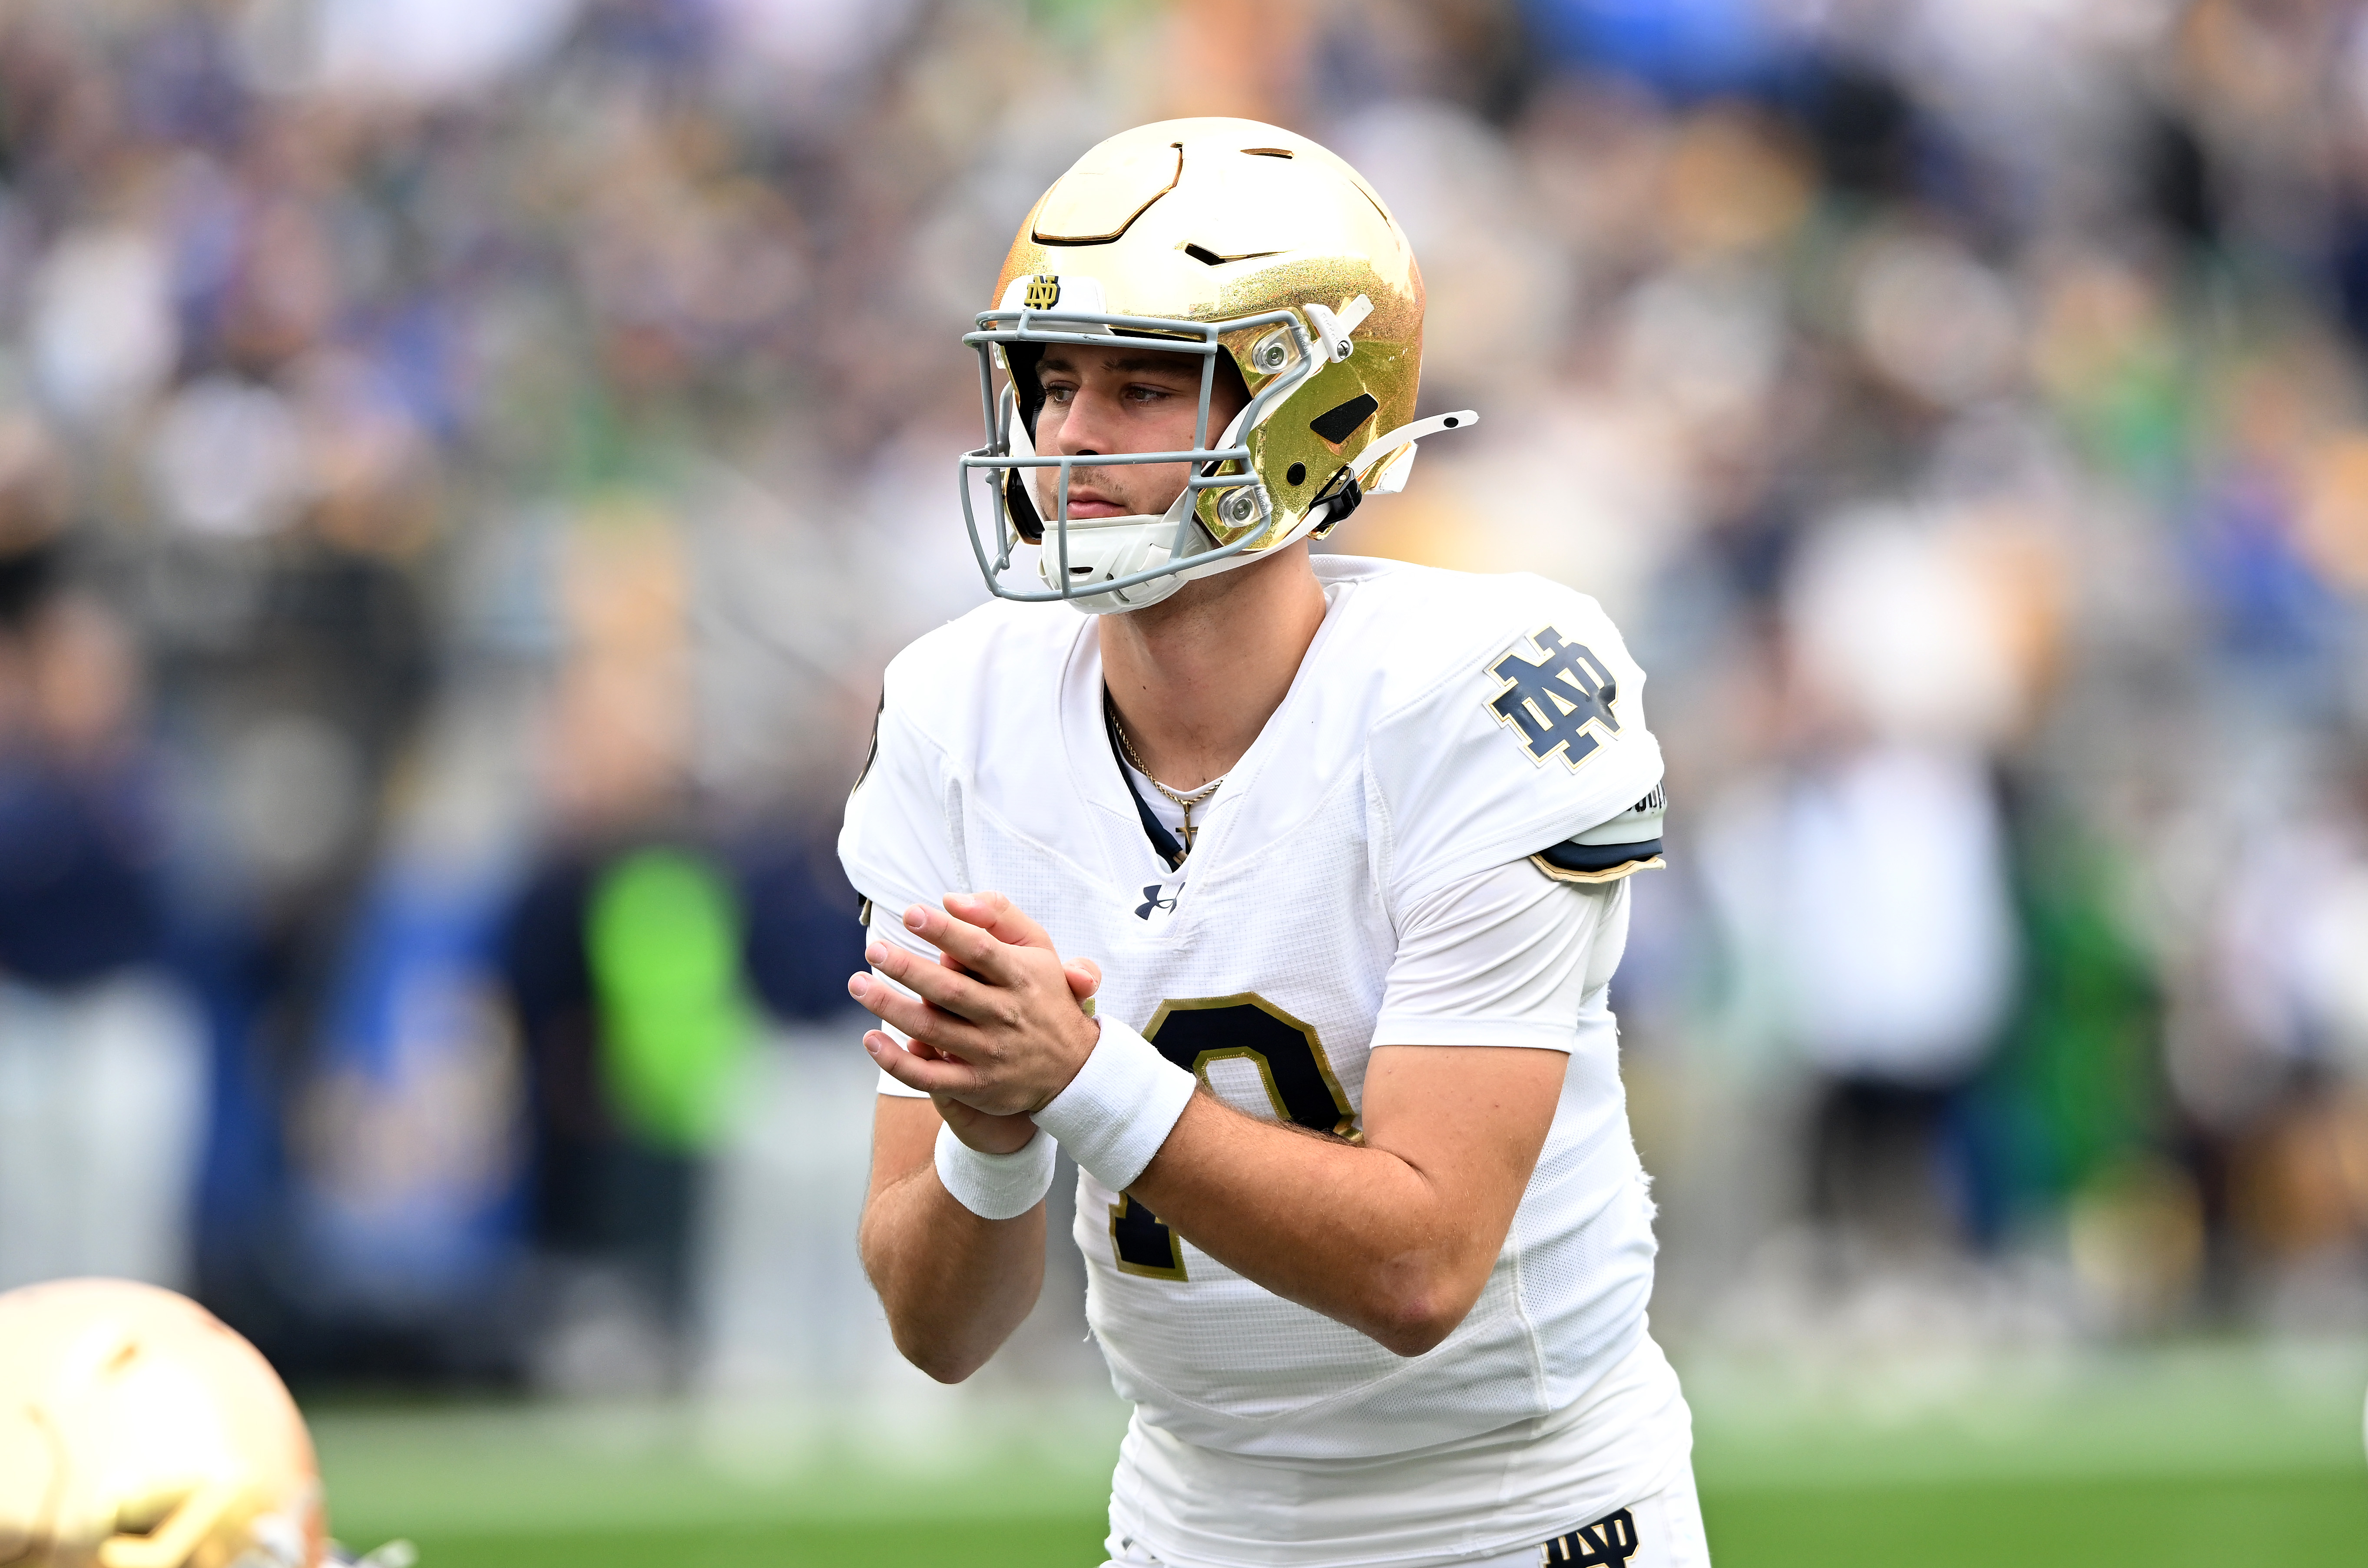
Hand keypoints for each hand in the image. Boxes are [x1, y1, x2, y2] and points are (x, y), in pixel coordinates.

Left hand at [852, 890, 1103, 1125]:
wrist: (1075, 1068)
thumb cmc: (1043, 995)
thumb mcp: (1037, 948)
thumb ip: (998, 916)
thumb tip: (951, 900)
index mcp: (1021, 977)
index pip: (979, 949)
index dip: (944, 931)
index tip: (911, 913)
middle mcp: (1006, 1015)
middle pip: (950, 990)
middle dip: (907, 968)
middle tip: (874, 949)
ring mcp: (990, 1053)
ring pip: (932, 1030)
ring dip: (890, 1008)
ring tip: (858, 985)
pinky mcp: (977, 1085)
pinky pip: (929, 1076)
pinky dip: (896, 1061)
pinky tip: (871, 1039)